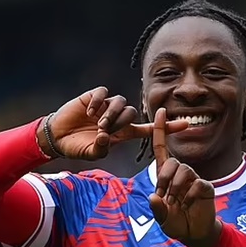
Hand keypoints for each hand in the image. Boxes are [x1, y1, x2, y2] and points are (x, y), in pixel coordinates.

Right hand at [37, 86, 188, 159]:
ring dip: (111, 114)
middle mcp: (118, 118)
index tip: (187, 124)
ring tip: (98, 124)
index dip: (167, 127)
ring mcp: (106, 106)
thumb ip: (100, 149)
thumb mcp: (91, 153)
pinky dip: (98, 102)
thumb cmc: (77, 147)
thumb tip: (105, 137)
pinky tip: (90, 111)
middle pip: (132, 113)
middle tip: (104, 131)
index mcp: (123, 132)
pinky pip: (104, 93)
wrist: (57, 138)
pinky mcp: (94, 97)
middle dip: (120, 123)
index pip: (148, 129)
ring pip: (121, 102)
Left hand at [148, 108, 221, 246]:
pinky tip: (189, 204)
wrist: (195, 234)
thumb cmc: (175, 223)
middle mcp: (180, 174)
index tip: (161, 111)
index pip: (162, 149)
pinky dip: (190, 196)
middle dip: (165, 179)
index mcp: (166, 175)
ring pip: (184, 171)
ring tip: (178, 203)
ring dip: (178, 188)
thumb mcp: (162, 218)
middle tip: (166, 196)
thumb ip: (157, 209)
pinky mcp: (206, 187)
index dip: (161, 130)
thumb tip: (154, 197)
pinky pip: (197, 184)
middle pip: (172, 162)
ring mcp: (194, 179)